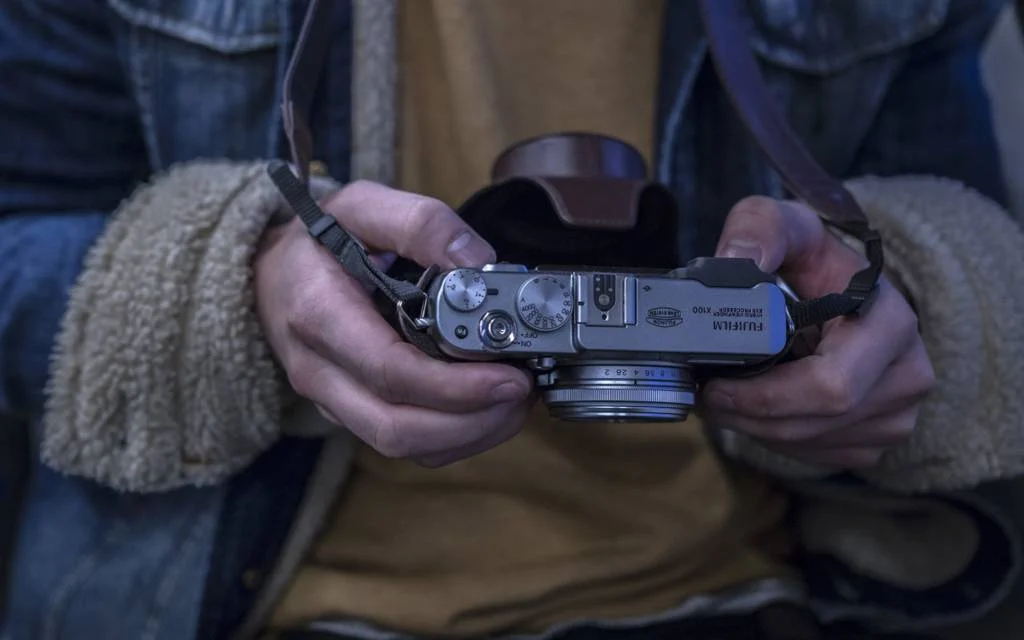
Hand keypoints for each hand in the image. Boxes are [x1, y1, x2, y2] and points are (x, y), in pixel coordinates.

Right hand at [253, 180, 533, 465]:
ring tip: (515, 400)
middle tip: (523, 390)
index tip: (510, 376)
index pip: (390, 371)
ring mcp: (333, 401)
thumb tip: (478, 261)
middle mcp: (320, 371)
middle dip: (473, 421)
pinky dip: (454, 437)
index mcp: (319, 315)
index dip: (456, 386)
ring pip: (404, 447)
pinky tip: (489, 409)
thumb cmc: (317, 241)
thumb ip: (419, 222)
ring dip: (470, 435)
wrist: (269, 275)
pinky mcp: (350, 415)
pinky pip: (405, 445)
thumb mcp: (360, 205)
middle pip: (398, 428)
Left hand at [701, 196, 934, 468]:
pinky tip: (754, 411)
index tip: (712, 383)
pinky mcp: (879, 439)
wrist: (845, 289)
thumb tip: (734, 260)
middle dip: (749, 416)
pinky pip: (817, 456)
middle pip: (816, 422)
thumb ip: (759, 228)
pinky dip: (776, 439)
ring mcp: (898, 413)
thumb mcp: (785, 225)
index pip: (829, 385)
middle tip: (704, 396)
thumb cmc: (812, 260)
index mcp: (890, 322)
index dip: (762, 396)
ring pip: (812, 445)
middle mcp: (907, 373)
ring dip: (755, 429)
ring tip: (721, 399)